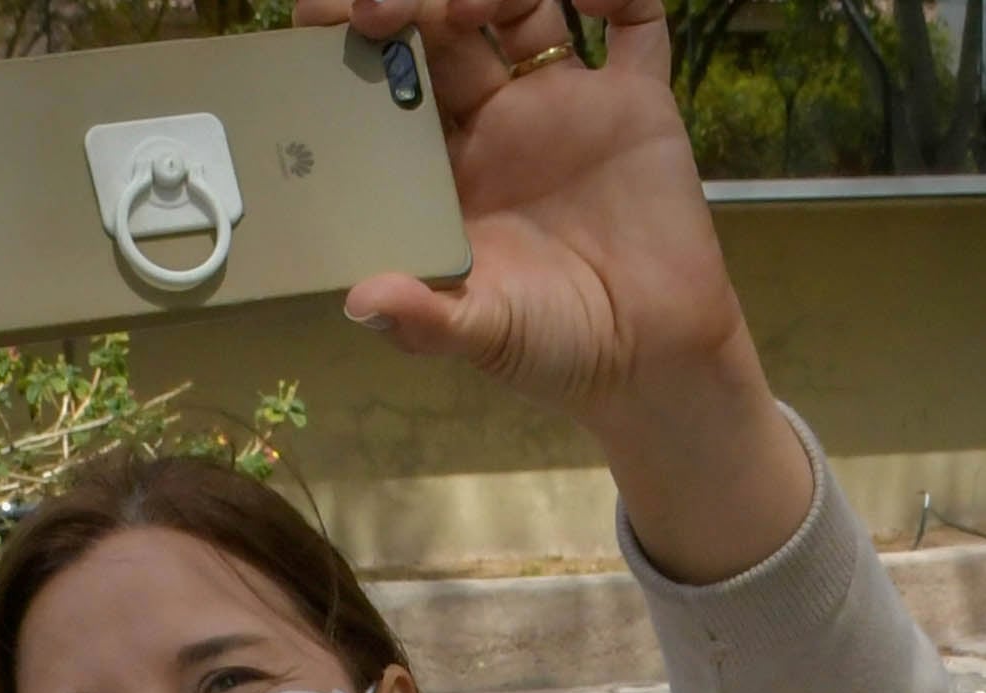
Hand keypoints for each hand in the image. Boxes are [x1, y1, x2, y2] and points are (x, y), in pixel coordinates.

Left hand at [305, 0, 811, 576]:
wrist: (653, 363)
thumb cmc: (556, 349)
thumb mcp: (482, 337)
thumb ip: (425, 318)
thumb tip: (359, 300)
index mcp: (444, 164)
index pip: (389, 76)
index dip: (358, 41)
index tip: (332, 25)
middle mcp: (499, 119)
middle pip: (445, 26)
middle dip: (411, 0)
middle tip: (383, 7)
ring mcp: (567, 104)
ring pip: (525, 6)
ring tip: (469, 5)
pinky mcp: (638, 104)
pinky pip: (635, 24)